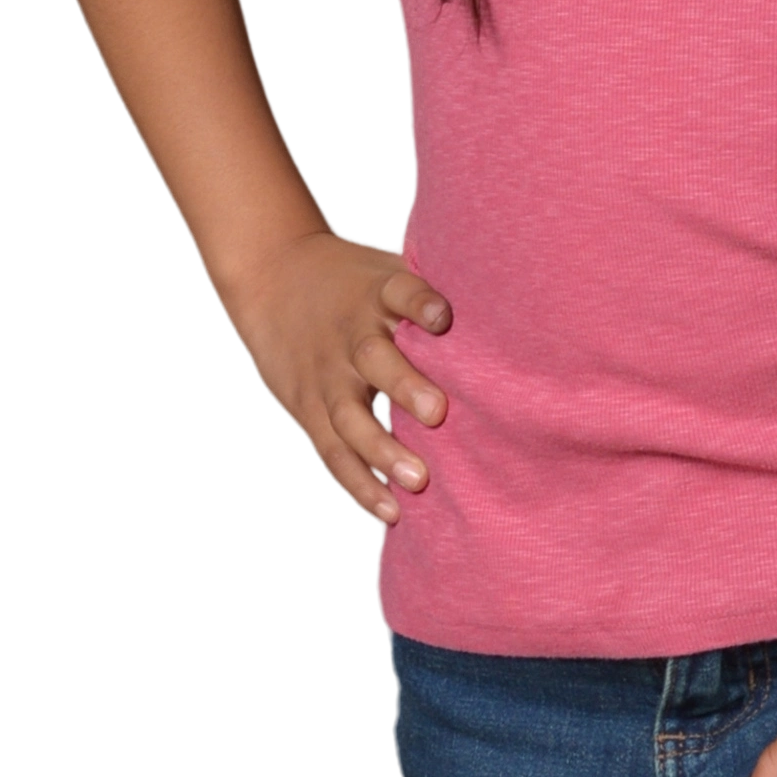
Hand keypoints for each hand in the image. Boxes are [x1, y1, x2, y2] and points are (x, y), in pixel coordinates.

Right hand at [217, 225, 452, 528]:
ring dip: (382, 451)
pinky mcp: (306, 406)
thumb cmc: (348, 276)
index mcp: (376, 292)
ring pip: (350, 415)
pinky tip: (389, 511)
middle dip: (404, 386)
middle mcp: (350, 334)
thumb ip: (431, 283)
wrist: (268, 272)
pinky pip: (332, 449)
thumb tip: (508, 290)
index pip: (400, 291)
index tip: (441, 317)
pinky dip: (359, 482)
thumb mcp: (384, 265)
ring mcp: (326, 374)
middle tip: (437, 412)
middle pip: (374, 358)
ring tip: (417, 481)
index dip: (420, 302)